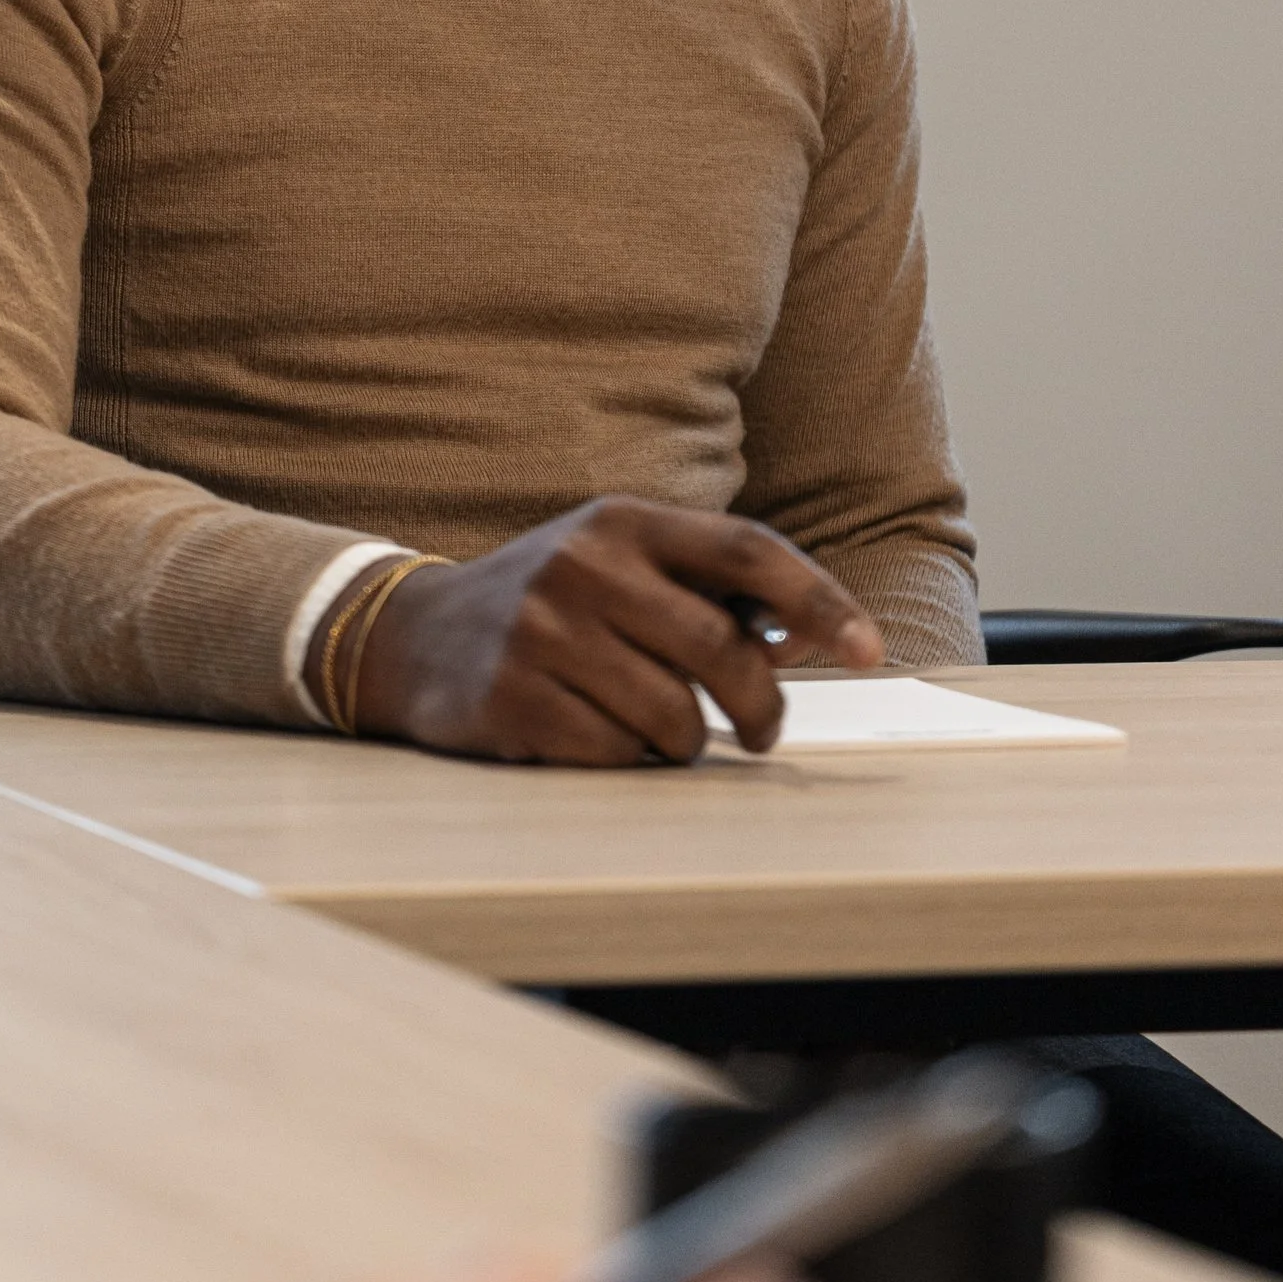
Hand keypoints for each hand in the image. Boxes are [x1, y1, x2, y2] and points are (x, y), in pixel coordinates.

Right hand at [356, 501, 882, 762]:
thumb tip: (813, 637)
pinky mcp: (512, 695)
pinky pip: (614, 754)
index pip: (747, 551)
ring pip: (672, 716)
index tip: (867, 649)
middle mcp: (583, 564)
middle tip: (760, 733)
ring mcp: (542, 630)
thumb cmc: (551, 605)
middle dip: (759, 706)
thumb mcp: (619, 566)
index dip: (819, 599)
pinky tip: (594, 736)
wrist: (415, 634)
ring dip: (681, 742)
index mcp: (623, 521)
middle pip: (720, 649)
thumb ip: (705, 591)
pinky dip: (623, 761)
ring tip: (653, 730)